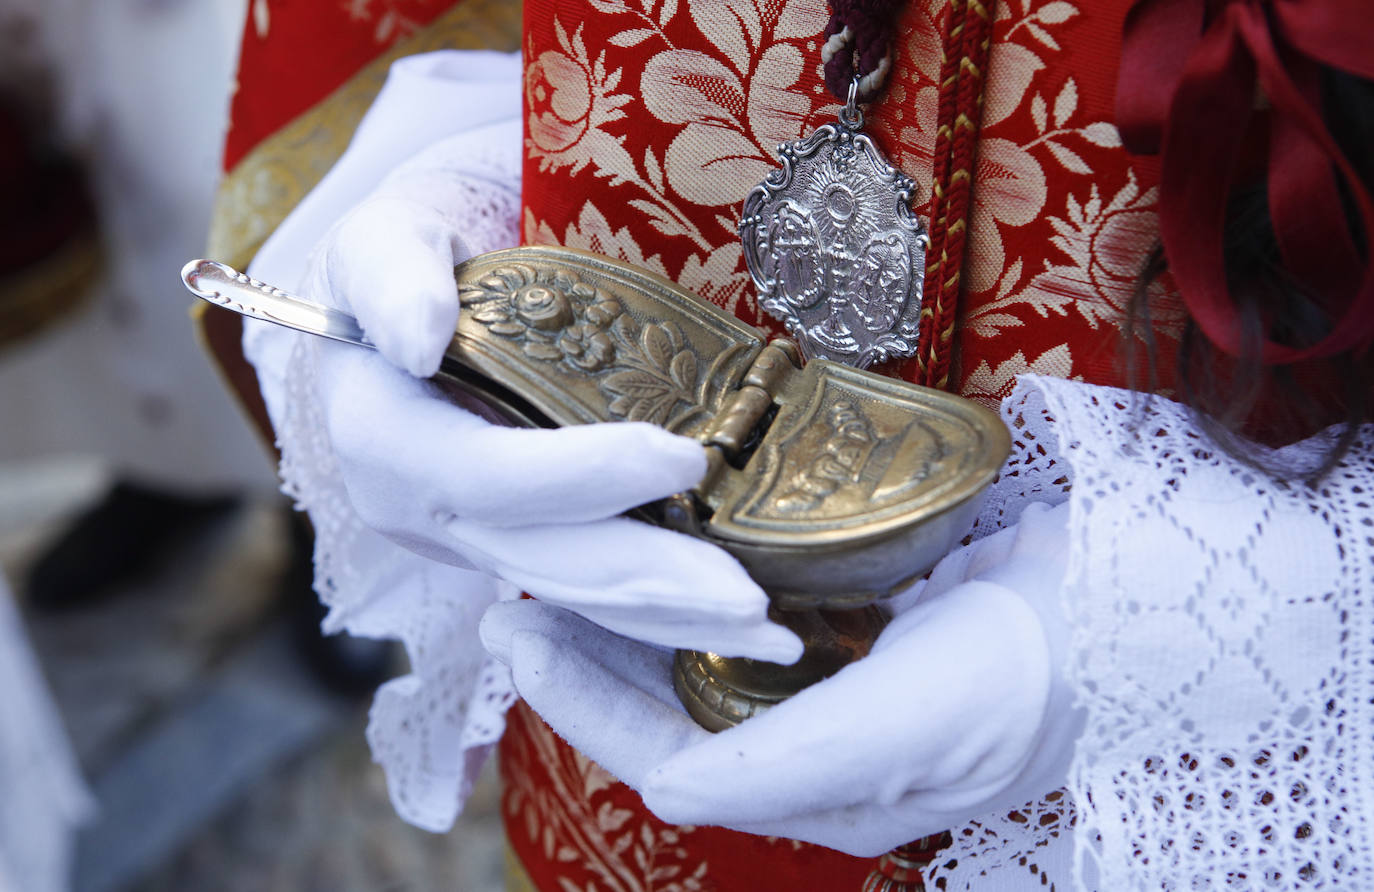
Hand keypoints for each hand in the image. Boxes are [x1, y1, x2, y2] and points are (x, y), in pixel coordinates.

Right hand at [300, 160, 799, 662]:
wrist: (406, 297)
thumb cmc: (407, 254)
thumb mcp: (384, 238)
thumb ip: (392, 275)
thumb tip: (419, 338)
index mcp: (389, 442)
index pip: (490, 478)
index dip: (584, 477)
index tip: (684, 461)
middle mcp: (427, 514)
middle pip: (548, 561)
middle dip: (653, 582)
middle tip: (753, 603)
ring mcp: (472, 541)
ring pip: (577, 595)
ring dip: (674, 618)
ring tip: (771, 637)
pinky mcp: (516, 547)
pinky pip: (592, 591)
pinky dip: (664, 613)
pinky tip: (738, 630)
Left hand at [480, 502, 1082, 855]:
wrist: (1120, 608)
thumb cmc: (1022, 677)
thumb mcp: (900, 730)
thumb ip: (782, 765)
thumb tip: (666, 792)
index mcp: (816, 792)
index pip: (665, 757)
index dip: (583, 707)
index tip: (520, 638)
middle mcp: (813, 749)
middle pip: (667, 709)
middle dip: (585, 661)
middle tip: (514, 595)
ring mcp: (831, 688)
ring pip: (697, 663)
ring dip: (626, 621)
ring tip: (561, 569)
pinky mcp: (853, 633)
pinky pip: (745, 620)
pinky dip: (689, 593)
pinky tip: (657, 552)